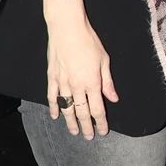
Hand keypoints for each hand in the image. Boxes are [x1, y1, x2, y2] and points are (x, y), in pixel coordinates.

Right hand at [45, 0, 118, 137]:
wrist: (67, 28)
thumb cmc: (89, 41)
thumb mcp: (104, 60)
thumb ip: (108, 82)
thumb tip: (113, 98)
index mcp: (92, 82)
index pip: (97, 109)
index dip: (100, 122)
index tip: (102, 131)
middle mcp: (77, 86)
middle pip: (82, 112)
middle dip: (86, 126)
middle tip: (88, 137)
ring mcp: (62, 82)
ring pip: (66, 108)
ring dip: (70, 122)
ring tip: (74, 132)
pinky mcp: (52, 77)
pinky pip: (52, 97)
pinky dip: (54, 107)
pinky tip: (56, 116)